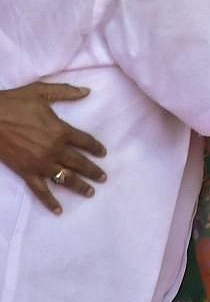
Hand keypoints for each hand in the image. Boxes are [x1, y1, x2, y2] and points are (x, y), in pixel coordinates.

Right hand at [0, 83, 105, 213]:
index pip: (85, 141)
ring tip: (90, 192)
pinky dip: (50, 201)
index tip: (103, 153)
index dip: (96, 147)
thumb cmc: (13, 103)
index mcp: (60, 130)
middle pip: (79, 162)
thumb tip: (87, 91)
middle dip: (93, 171)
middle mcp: (54, 149)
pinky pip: (40, 190)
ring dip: (79, 186)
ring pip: (65, 178)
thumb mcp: (41, 91)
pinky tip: (59, 210)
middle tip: (104, 178)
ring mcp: (40, 163)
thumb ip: (65, 92)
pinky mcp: (26, 172)